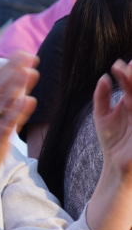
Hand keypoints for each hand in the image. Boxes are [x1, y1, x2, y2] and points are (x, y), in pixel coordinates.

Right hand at [0, 52, 37, 178]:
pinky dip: (16, 112)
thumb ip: (0, 101)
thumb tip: (17, 84)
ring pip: (3, 102)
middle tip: (29, 56)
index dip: (7, 66)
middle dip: (13, 70)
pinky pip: (7, 123)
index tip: (22, 54)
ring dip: (15, 86)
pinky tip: (28, 101)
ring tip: (29, 71)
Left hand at [93, 60, 131, 181]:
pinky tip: (130, 99)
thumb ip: (102, 97)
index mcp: (131, 101)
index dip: (126, 74)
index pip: (131, 84)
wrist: (118, 164)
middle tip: (126, 66)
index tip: (118, 64)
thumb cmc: (111, 140)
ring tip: (126, 75)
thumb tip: (104, 78)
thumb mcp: (102, 115)